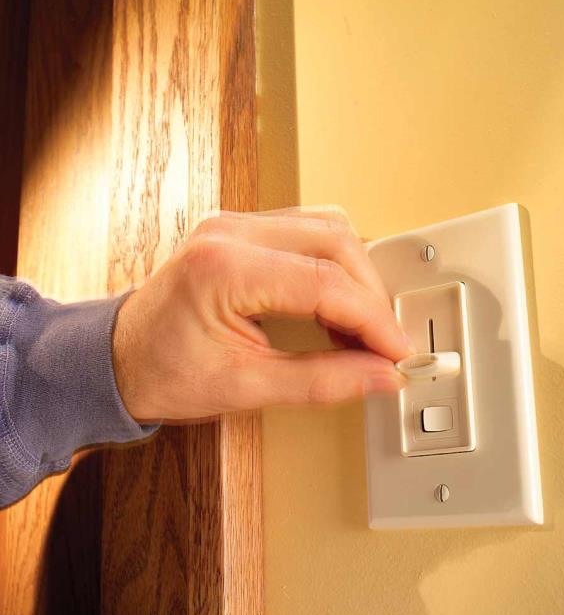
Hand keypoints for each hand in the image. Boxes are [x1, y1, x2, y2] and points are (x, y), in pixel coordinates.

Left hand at [112, 206, 410, 421]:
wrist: (117, 359)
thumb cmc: (161, 372)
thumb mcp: (245, 389)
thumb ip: (322, 381)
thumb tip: (378, 375)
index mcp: (223, 268)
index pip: (325, 283)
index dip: (373, 320)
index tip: (396, 351)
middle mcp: (229, 232)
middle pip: (335, 240)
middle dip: (371, 295)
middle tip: (383, 343)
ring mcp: (234, 225)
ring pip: (327, 227)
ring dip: (356, 276)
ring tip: (361, 325)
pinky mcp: (241, 231)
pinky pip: (307, 232)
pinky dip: (333, 266)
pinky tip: (336, 302)